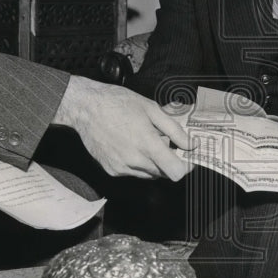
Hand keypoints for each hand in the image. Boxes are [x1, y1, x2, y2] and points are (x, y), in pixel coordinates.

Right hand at [53, 76, 193, 179]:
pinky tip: (131, 144)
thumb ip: (174, 130)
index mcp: (146, 144)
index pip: (175, 172)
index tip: (187, 157)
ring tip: (144, 140)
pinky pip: (133, 172)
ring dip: (153, 162)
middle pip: (164, 173)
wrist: (86, 107)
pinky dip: (138, 162)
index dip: (185, 166)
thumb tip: (191, 144)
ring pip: (149, 173)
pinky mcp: (111, 169)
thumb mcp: (152, 109)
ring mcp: (121, 167)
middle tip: (163, 140)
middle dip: (168, 159)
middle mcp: (134, 160)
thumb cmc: (118, 103)